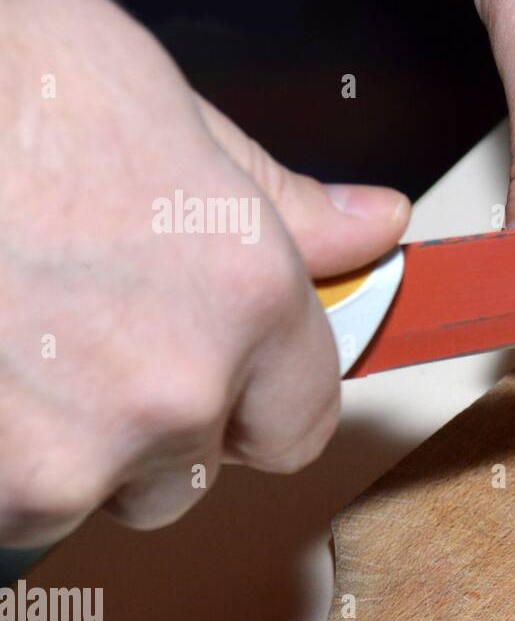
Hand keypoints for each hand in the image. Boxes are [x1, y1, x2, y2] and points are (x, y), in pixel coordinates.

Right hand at [0, 0, 408, 544]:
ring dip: (52, 445)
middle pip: (188, 471)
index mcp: (242, 295)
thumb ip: (277, 198)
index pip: (301, 421)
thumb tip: (371, 226)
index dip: (257, 399)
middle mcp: (169, 392)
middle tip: (71, 329)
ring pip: (83, 497)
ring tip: (4, 337)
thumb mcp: (155, 105)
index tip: (222, 374)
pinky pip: (1, 515)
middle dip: (145, 421)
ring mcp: (57, 456)